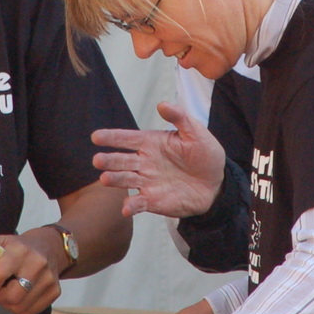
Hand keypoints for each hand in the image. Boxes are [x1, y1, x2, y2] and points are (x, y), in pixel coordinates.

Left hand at [0, 226, 60, 313]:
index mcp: (20, 251)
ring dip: (9, 304)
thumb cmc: (18, 247)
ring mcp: (49, 279)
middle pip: (12, 296)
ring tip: (8, 292)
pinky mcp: (56, 291)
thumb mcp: (0, 242)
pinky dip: (22, 308)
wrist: (49, 247)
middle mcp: (38, 265)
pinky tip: (20, 296)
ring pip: (21, 307)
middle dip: (0, 297)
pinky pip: (32, 311)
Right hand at [92, 103, 226, 217]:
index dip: (111, 137)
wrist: (217, 183)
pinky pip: (139, 203)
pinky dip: (131, 206)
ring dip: (114, 180)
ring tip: (105, 179)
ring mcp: (147, 182)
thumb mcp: (195, 132)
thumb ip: (179, 117)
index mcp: (150, 143)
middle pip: (121, 160)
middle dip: (108, 160)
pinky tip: (126, 208)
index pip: (126, 139)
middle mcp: (144, 162)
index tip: (96, 137)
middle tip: (97, 160)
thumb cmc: (205, 154)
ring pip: (125, 180)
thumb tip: (162, 104)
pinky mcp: (153, 200)